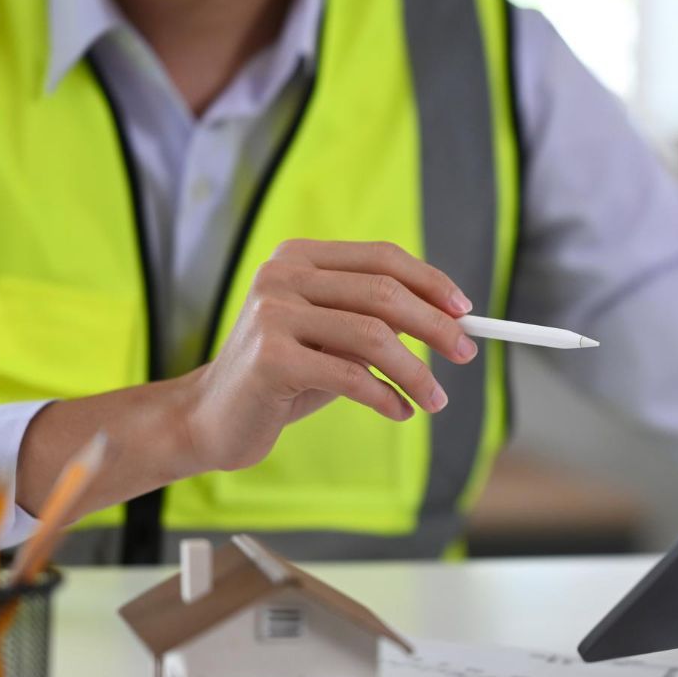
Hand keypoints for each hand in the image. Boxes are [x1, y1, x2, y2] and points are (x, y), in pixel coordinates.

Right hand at [183, 239, 478, 472]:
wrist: (212, 419)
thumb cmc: (282, 378)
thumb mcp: (332, 339)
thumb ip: (376, 321)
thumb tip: (449, 319)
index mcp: (298, 258)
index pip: (382, 257)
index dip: (430, 282)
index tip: (465, 312)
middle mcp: (282, 276)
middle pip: (384, 293)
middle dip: (435, 326)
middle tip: (466, 354)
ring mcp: (272, 314)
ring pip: (374, 336)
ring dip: (416, 372)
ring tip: (436, 399)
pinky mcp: (271, 358)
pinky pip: (351, 376)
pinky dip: (386, 397)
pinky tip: (399, 412)